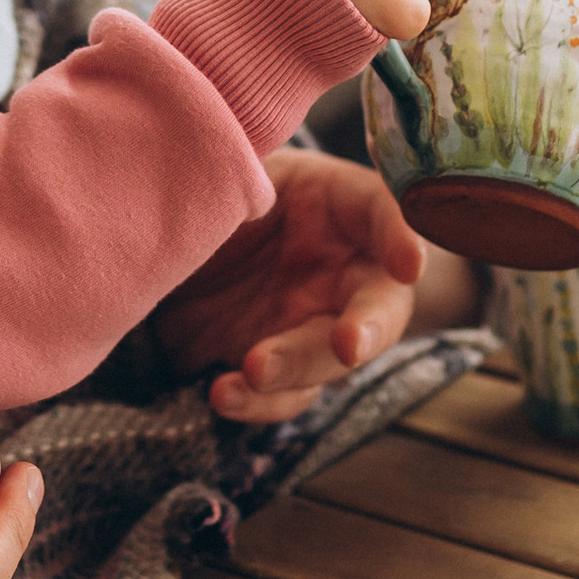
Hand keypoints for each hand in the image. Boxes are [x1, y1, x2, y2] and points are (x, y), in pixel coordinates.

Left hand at [155, 147, 455, 424]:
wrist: (169, 248)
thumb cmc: (212, 193)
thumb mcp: (229, 176)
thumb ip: (244, 185)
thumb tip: (245, 201)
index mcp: (339, 204)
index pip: (383, 212)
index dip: (402, 235)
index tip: (408, 263)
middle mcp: (343, 268)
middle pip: (379, 304)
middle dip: (369, 328)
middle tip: (347, 345)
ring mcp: (316, 322)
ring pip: (333, 359)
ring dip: (298, 369)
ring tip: (251, 369)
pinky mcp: (283, 367)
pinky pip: (285, 395)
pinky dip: (257, 402)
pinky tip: (221, 393)